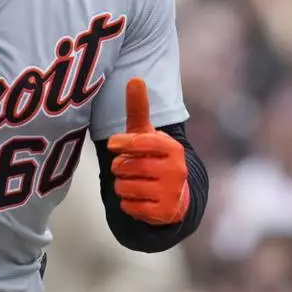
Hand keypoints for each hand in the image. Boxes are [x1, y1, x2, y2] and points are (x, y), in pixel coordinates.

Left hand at [107, 78, 189, 224]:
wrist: (174, 195)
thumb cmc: (153, 158)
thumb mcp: (146, 134)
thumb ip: (138, 109)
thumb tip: (135, 78)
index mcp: (172, 148)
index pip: (137, 142)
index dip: (121, 144)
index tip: (115, 145)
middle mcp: (177, 170)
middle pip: (125, 167)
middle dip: (120, 168)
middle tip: (130, 167)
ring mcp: (172, 193)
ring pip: (124, 187)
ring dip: (121, 185)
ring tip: (134, 182)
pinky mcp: (164, 213)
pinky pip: (129, 207)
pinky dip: (127, 203)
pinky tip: (139, 198)